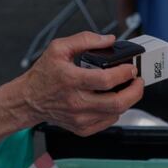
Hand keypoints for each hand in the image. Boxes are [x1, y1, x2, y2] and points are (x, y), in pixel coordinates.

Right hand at [17, 32, 144, 135]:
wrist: (29, 100)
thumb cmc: (43, 75)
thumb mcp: (58, 48)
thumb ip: (84, 39)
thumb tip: (108, 40)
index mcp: (71, 80)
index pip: (106, 80)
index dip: (124, 73)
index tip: (131, 68)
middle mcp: (76, 102)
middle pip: (117, 102)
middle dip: (135, 90)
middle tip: (138, 81)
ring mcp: (80, 118)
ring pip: (116, 113)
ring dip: (128, 100)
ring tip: (128, 88)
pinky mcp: (82, 128)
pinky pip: (108, 122)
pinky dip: (116, 111)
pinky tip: (113, 100)